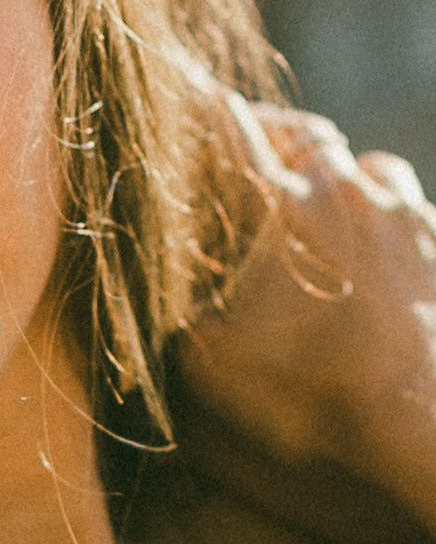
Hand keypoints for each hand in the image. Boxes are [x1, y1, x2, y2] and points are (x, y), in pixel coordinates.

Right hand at [180, 101, 435, 498]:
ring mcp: (408, 221)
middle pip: (299, 132)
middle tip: (245, 179)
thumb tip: (138, 276)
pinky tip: (381, 270)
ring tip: (322, 224)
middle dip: (268, 144)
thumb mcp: (201, 371)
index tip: (167, 94)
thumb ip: (161, 309)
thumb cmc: (309, 413)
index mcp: (270, 208)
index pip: (217, 117)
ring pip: (370, 167)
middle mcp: (342, 194)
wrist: (432, 449)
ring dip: (342, 183)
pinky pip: (418, 213)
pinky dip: (392, 227)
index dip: (187, 99)